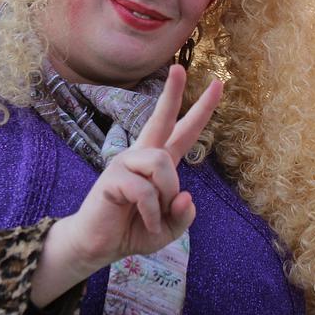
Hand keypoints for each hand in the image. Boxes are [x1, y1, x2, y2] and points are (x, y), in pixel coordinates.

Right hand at [30, 65, 222, 306]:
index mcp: (158, 164)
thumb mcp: (168, 229)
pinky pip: (145, 190)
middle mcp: (141, 157)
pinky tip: (144, 222)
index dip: (201, 110)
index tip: (217, 85)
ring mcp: (124, 164)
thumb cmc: (132, 232)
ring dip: (166, 193)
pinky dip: (151, 213)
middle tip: (179, 67)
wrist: (98, 247)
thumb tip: (186, 195)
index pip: (183, 131)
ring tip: (155, 216)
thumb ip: (183, 216)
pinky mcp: (112, 178)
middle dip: (172, 93)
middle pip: (160, 119)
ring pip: (161, 162)